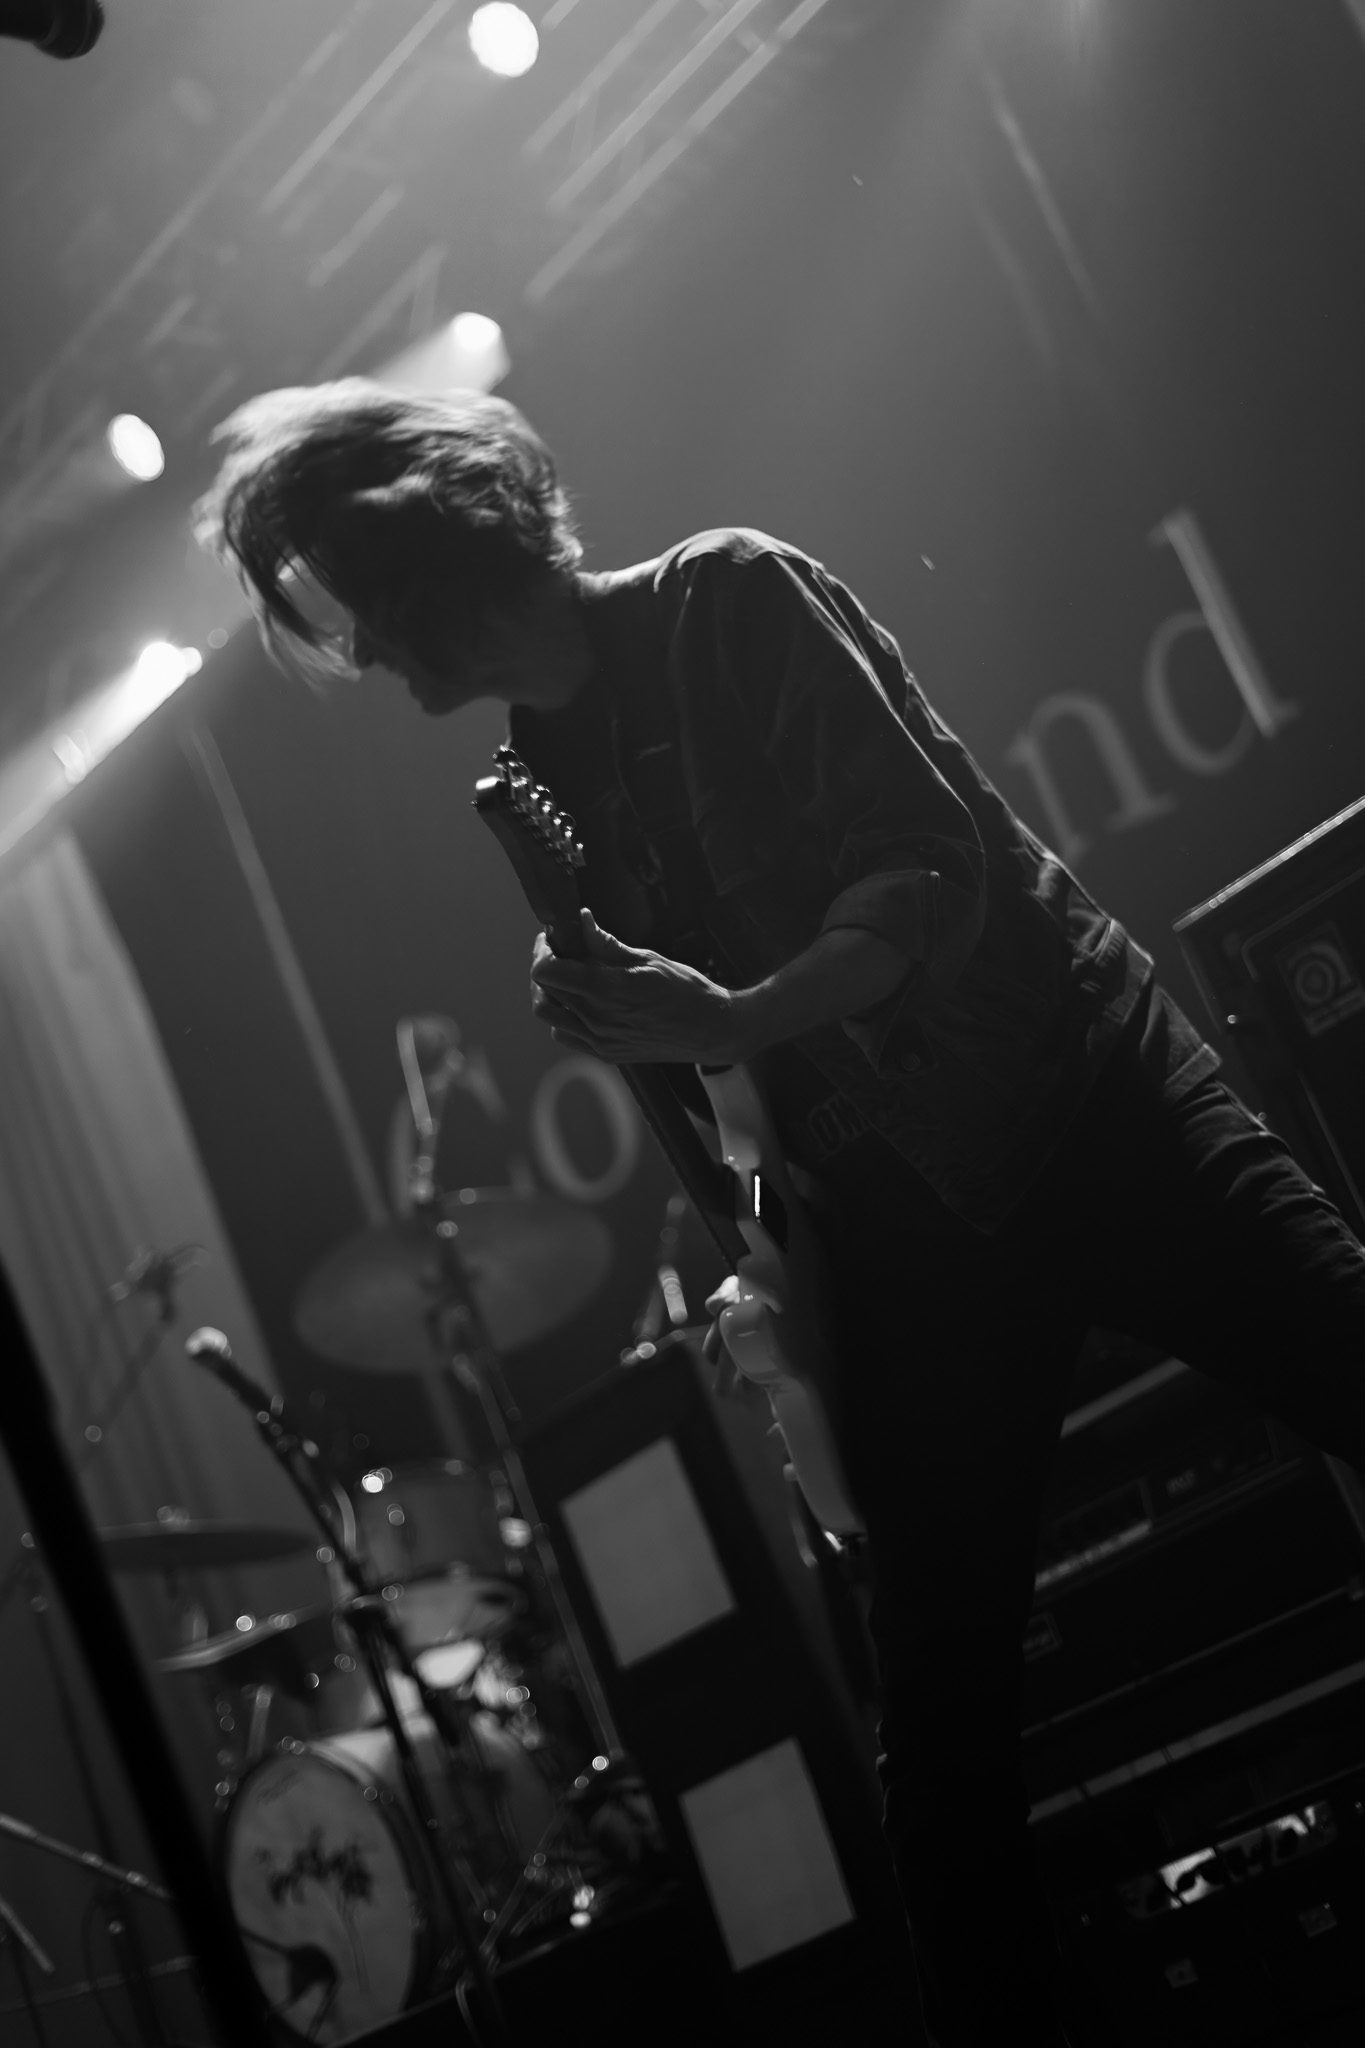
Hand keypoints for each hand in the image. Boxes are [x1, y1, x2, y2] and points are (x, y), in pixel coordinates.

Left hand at [530, 909, 744, 1064]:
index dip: (543, 950)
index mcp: (608, 990)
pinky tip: (581, 1002)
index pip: (547, 971)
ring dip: (550, 992)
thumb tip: (583, 921)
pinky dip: (563, 1016)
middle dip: (546, 965)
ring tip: (569, 976)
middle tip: (561, 950)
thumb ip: (608, 944)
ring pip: (549, 1015)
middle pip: (544, 990)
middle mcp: (598, 1019)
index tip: (552, 938)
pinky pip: (565, 1035)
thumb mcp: (648, 959)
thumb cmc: (687, 991)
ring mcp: (600, 1040)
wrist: (711, 1031)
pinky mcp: (605, 1053)